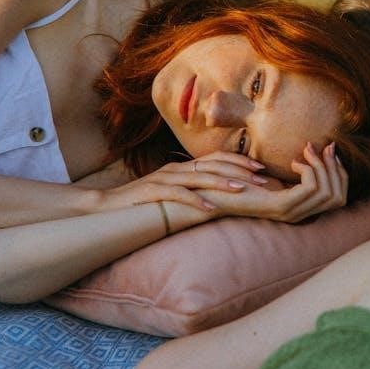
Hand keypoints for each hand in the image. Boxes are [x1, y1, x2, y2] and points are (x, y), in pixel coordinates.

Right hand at [94, 152, 268, 212]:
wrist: (107, 207)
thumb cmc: (143, 203)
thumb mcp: (173, 194)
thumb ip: (193, 191)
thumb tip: (221, 198)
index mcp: (183, 168)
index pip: (217, 158)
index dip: (240, 161)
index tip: (262, 169)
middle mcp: (176, 169)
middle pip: (213, 164)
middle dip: (240, 170)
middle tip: (262, 178)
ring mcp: (163, 179)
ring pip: (198, 177)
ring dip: (222, 183)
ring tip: (243, 190)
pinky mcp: (152, 192)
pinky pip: (177, 195)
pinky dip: (195, 201)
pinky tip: (210, 210)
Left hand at [200, 141, 347, 222]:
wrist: (218, 192)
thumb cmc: (244, 179)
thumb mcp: (278, 172)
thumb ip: (303, 167)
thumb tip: (327, 149)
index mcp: (303, 209)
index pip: (340, 198)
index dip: (340, 173)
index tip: (329, 150)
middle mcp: (301, 215)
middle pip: (338, 197)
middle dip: (334, 169)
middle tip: (322, 148)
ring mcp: (292, 213)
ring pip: (326, 193)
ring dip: (321, 167)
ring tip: (306, 152)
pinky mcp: (280, 206)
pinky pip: (309, 189)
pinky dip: (307, 171)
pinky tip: (294, 162)